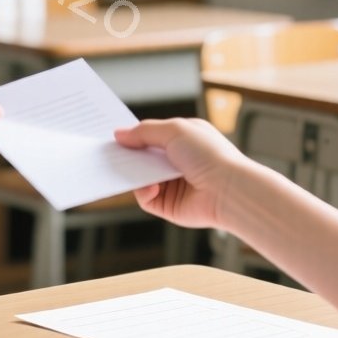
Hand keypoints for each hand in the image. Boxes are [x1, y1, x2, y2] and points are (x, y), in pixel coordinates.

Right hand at [115, 118, 251, 229]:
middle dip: (129, 156)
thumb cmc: (208, 155)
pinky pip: (146, 199)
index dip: (135, 137)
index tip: (115, 137)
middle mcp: (179, 163)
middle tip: (110, 154)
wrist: (227, 189)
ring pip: (141, 179)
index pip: (152, 137)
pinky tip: (150, 186)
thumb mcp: (174, 130)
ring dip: (134, 174)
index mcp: (184, 140)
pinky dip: (143, 192)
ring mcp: (174, 185)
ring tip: (127, 169)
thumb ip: (144, 132)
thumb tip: (120, 135)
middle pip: (144, 159)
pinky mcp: (170, 206)